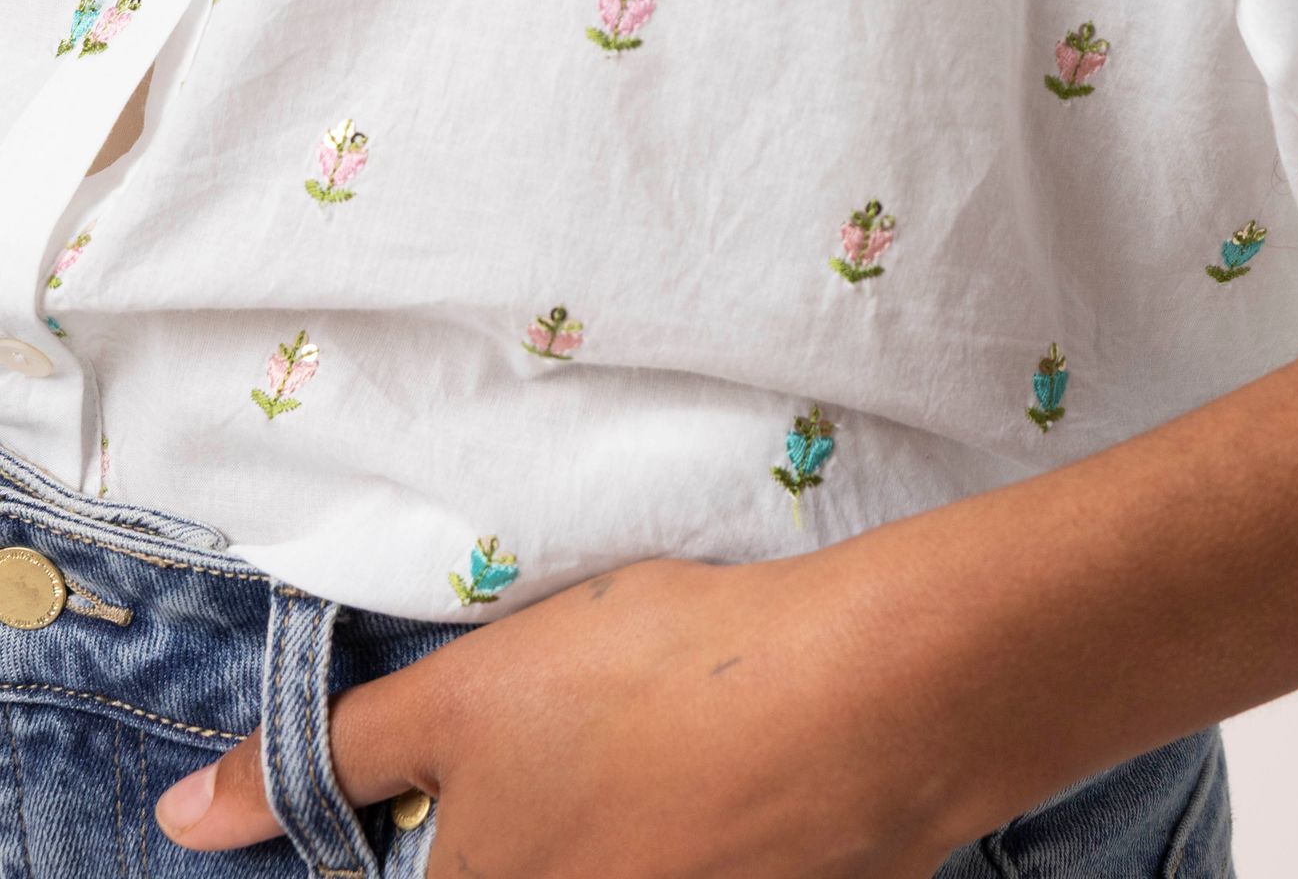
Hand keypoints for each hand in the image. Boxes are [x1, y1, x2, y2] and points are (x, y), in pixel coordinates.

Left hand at [153, 550, 955, 878]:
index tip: (466, 790)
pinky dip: (690, 839)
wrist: (865, 702)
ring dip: (616, 830)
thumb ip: (330, 755)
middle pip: (509, 865)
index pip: (417, 873)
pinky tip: (719, 780)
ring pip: (614, 864)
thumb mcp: (468, 693)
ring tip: (650, 763)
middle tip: (588, 749)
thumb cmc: (653, 687)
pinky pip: (693, 866)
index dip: (422, 828)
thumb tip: (182, 821)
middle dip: (522, 827)